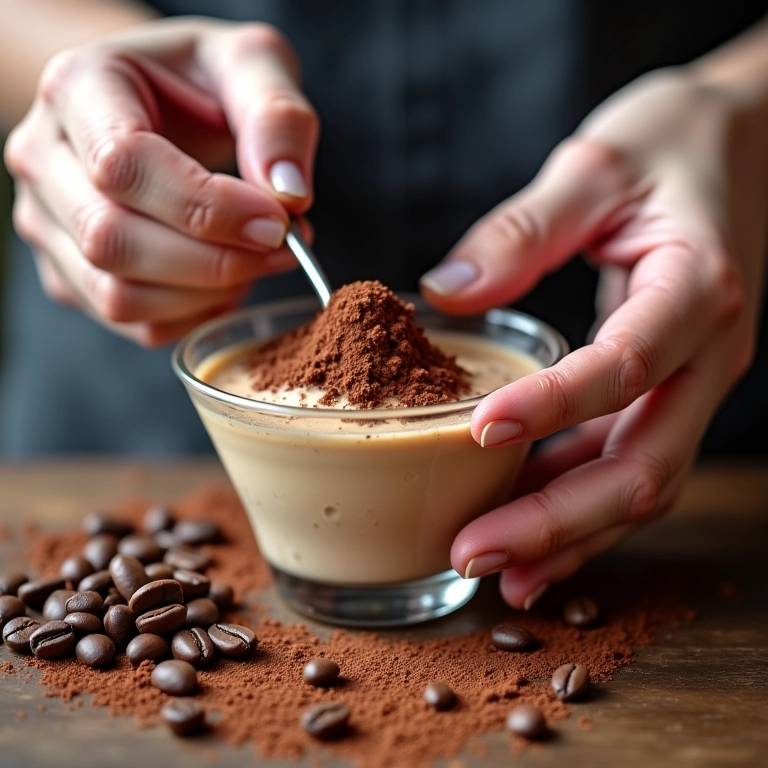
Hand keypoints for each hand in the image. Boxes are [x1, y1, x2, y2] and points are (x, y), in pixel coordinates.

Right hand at [4, 18, 317, 345]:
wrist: (158, 100)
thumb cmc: (199, 80)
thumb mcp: (249, 63)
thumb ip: (275, 116)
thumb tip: (289, 194)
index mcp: (76, 88)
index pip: (124, 164)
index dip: (208, 207)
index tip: (278, 221)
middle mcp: (44, 159)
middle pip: (113, 239)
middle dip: (215, 260)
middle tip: (283, 247)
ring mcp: (47, 223)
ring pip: (118, 296)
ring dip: (208, 294)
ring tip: (259, 261)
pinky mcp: (69, 272)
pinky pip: (133, 322)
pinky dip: (194, 315)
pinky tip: (229, 282)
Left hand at [421, 68, 766, 607]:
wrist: (751, 138)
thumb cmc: (677, 142)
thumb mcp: (598, 162)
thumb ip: (524, 227)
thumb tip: (447, 289)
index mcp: (697, 290)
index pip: (624, 367)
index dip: (554, 407)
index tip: (478, 428)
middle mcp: (708, 354)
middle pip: (643, 465)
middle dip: (556, 519)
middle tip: (471, 552)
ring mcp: (694, 381)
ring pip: (640, 482)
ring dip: (566, 533)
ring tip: (492, 567)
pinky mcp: (671, 389)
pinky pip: (628, 461)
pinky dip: (579, 506)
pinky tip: (528, 533)